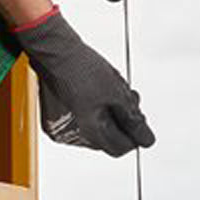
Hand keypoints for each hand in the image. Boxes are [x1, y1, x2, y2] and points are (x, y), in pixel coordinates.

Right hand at [12, 8, 154, 156]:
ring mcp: (60, 129)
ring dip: (106, 117)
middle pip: (107, 140)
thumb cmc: (81, 67)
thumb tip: (146, 138)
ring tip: (108, 93)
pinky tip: (92, 95)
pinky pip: (78, 124)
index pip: (120, 148)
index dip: (134, 136)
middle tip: (127, 102)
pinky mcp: (53, 121)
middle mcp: (73, 136)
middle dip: (120, 122)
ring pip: (93, 132)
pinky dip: (89, 113)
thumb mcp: (117, 93)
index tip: (139, 124)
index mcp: (89, 131)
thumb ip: (133, 120)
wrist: (55, 51)